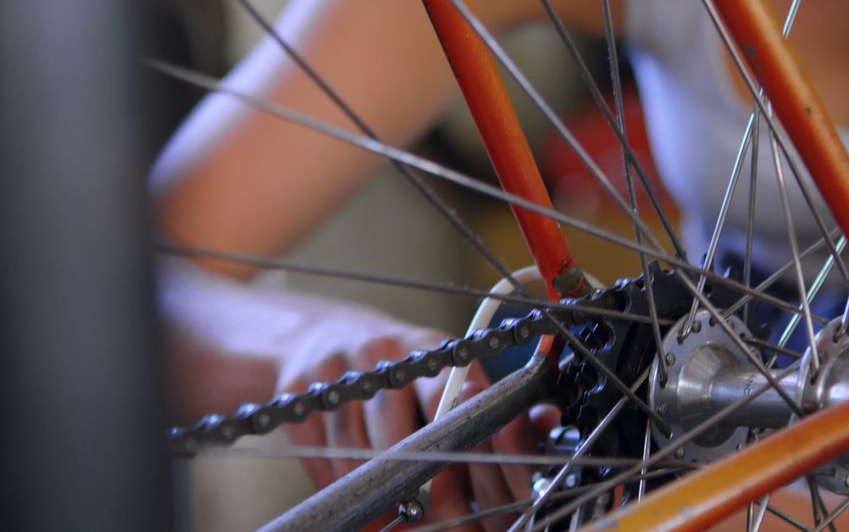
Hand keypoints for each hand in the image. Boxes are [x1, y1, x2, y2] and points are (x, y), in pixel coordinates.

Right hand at [276, 304, 560, 529]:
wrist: (322, 335)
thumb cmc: (402, 370)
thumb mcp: (448, 371)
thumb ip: (494, 404)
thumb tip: (548, 422)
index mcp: (435, 350)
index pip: (457, 407)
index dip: (470, 463)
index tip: (483, 507)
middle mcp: (387, 353)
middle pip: (406, 440)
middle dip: (427, 494)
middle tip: (442, 523)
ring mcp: (339, 371)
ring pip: (361, 456)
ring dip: (380, 494)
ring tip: (398, 510)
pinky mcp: (299, 392)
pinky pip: (321, 458)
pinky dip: (339, 485)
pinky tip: (356, 488)